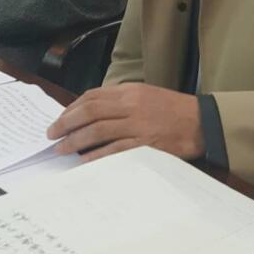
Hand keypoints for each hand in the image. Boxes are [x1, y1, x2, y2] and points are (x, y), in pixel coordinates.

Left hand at [46, 83, 204, 162]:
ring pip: (97, 130)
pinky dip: (96, 156)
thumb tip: (93, 113)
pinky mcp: (145, 144)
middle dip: (66, 123)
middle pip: (89, 111)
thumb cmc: (174, 110)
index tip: (59, 119)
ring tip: (60, 148)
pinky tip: (83, 161)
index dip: (71, 108)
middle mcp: (131, 105)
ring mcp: (138, 125)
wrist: (202, 122)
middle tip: (51, 134)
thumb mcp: (147, 95)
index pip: (93, 96)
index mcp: (130, 91)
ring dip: (74, 140)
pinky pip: (114, 150)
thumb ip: (122, 101)